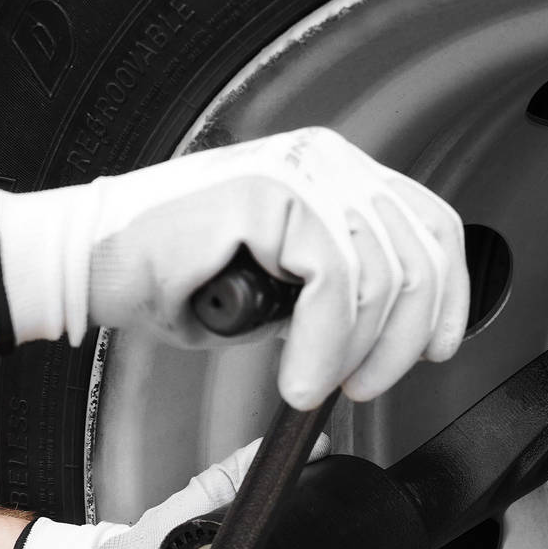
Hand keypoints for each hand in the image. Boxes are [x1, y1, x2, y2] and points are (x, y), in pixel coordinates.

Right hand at [0, 128, 468, 409]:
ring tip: (317, 382)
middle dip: (404, 340)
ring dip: (358, 350)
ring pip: (382, 275)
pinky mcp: (275, 192)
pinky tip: (298, 373)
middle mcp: (331, 164)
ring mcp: (306, 171)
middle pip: (420, 254)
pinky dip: (323, 345)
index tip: (439, 347)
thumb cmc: (184, 277)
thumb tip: (392, 332)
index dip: (450, 295)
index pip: (432, 228)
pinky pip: (333, 283)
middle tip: (364, 384)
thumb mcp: (290, 290)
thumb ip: (345, 293)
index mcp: (343, 178)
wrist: (97, 263)